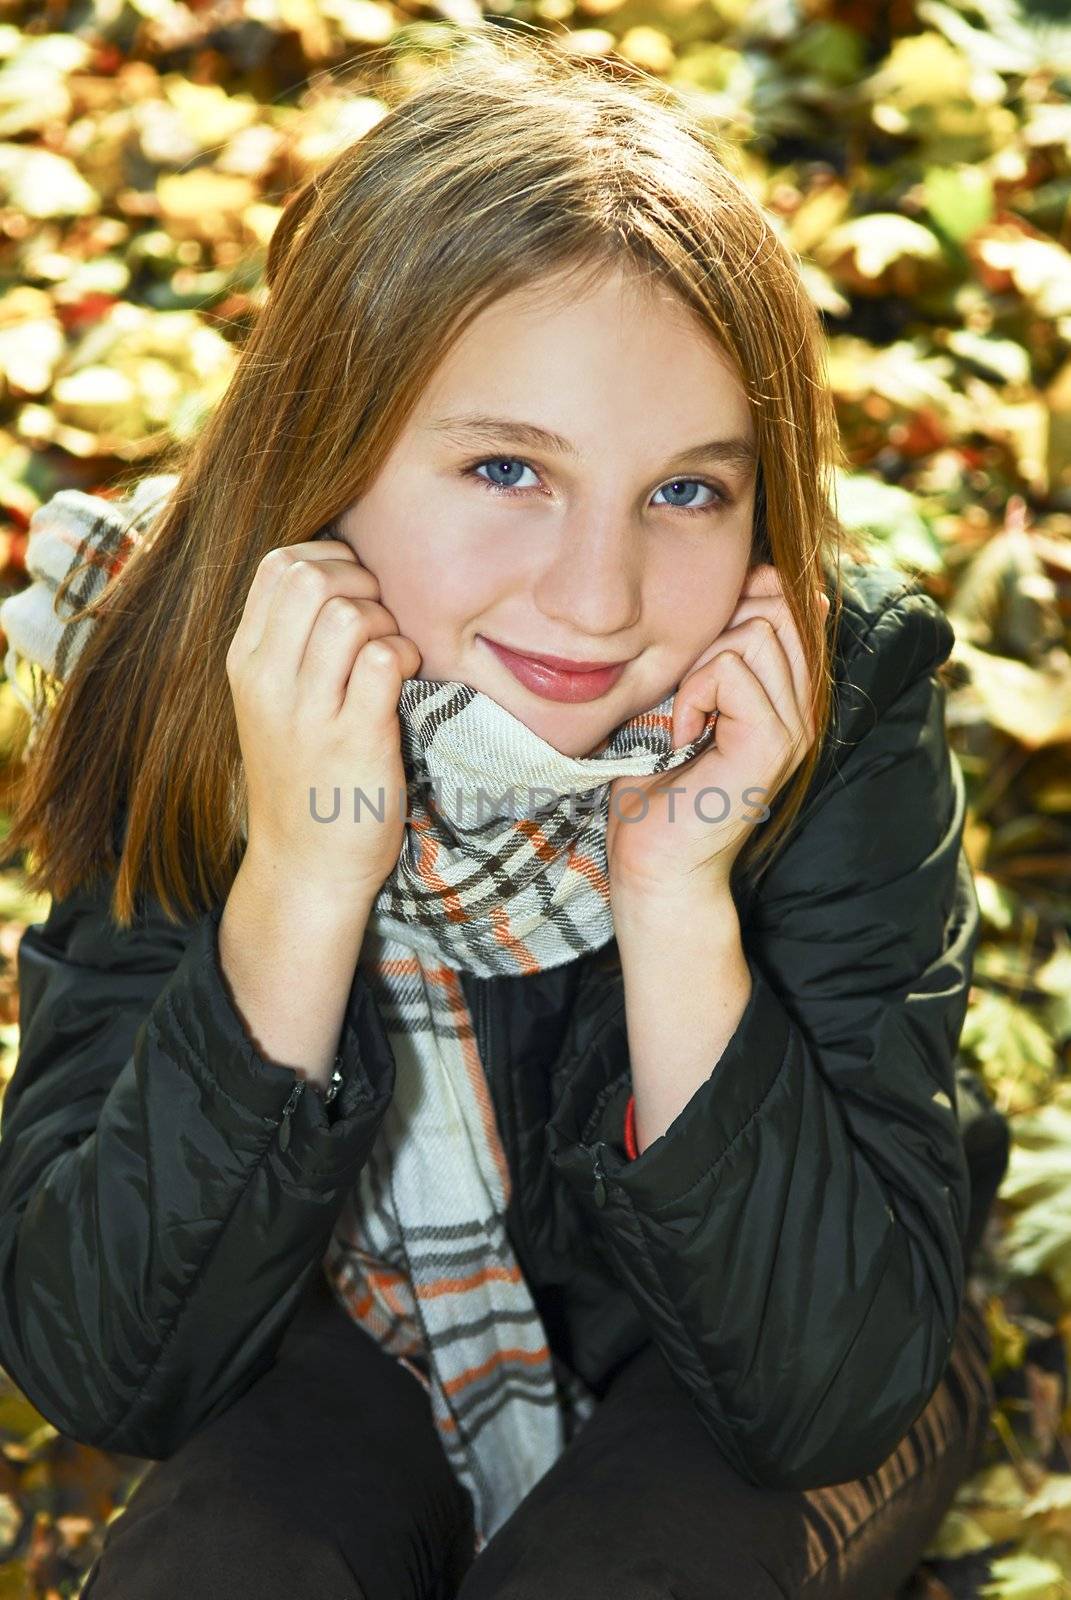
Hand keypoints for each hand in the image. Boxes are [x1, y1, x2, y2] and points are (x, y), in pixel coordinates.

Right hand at [225, 538, 421, 906]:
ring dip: (387, 623)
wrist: (305, 866)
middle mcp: (268, 682)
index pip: (278, 565)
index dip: (330, 560)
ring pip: (349, 615)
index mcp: (245, 663)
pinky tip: (405, 681)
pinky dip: (405, 657)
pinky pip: (383, 660)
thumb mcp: (271, 703)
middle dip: (362, 582)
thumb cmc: (301, 777)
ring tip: (391, 656)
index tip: (356, 590)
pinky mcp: (354, 741)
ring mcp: (308, 713)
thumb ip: (289, 642)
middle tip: (381, 621)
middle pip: (312, 578)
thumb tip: (336, 573)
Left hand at [606, 564, 829, 905]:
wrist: (654, 863)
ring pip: (755, 633)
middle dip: (714, 631)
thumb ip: (709, 652)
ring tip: (684, 718)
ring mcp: (794, 728)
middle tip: (684, 691)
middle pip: (775, 607)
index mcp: (788, 695)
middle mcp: (803, 708)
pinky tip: (681, 736)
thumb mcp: (682, 698)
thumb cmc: (656, 785)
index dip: (740, 600)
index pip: (789, 602)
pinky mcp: (770, 744)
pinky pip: (731, 672)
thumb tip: (731, 593)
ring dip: (700, 667)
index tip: (695, 647)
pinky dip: (692, 695)